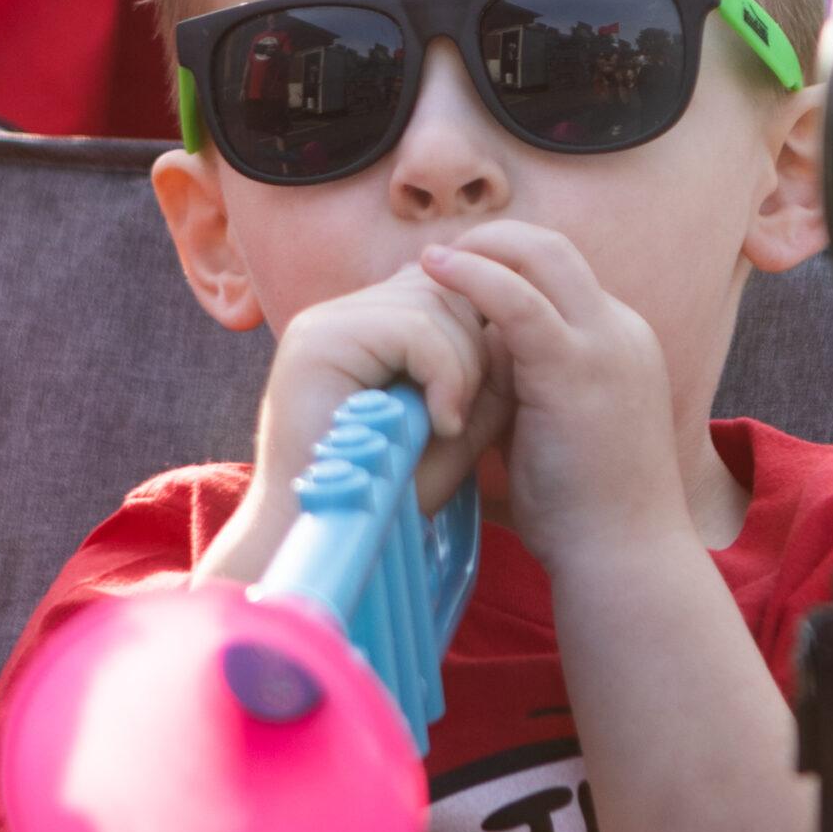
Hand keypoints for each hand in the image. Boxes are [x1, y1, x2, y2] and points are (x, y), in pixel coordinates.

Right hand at [248, 263, 512, 538]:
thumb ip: (480, 376)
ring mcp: (322, 324)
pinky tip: (443, 423)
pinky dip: (446, 373)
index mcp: (361, 329)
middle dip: (475, 348)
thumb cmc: (389, 498)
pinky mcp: (318, 342)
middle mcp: (335, 315)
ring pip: (430, 302)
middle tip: (465, 417)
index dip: (474, 336)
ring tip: (450, 424)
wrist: (325, 543)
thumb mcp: (453, 426)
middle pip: (437, 288)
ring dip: (462, 366)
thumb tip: (514, 326)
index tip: (471, 404)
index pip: (436, 290)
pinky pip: (412, 327)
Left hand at [419, 224, 684, 571]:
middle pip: (552, 248)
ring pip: (539, 255)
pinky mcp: (576, 365)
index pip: (558, 273)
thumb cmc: (580, 509)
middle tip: (435, 255)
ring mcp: (605, 343)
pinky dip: (472, 276)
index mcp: (616, 342)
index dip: (503, 263)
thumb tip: (465, 356)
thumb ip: (519, 381)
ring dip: (479, 248)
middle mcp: (619, 330)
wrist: (623, 554)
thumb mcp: (547, 423)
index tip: (452, 273)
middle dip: (491, 240)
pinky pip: (517, 298)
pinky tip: (431, 270)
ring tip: (426, 259)